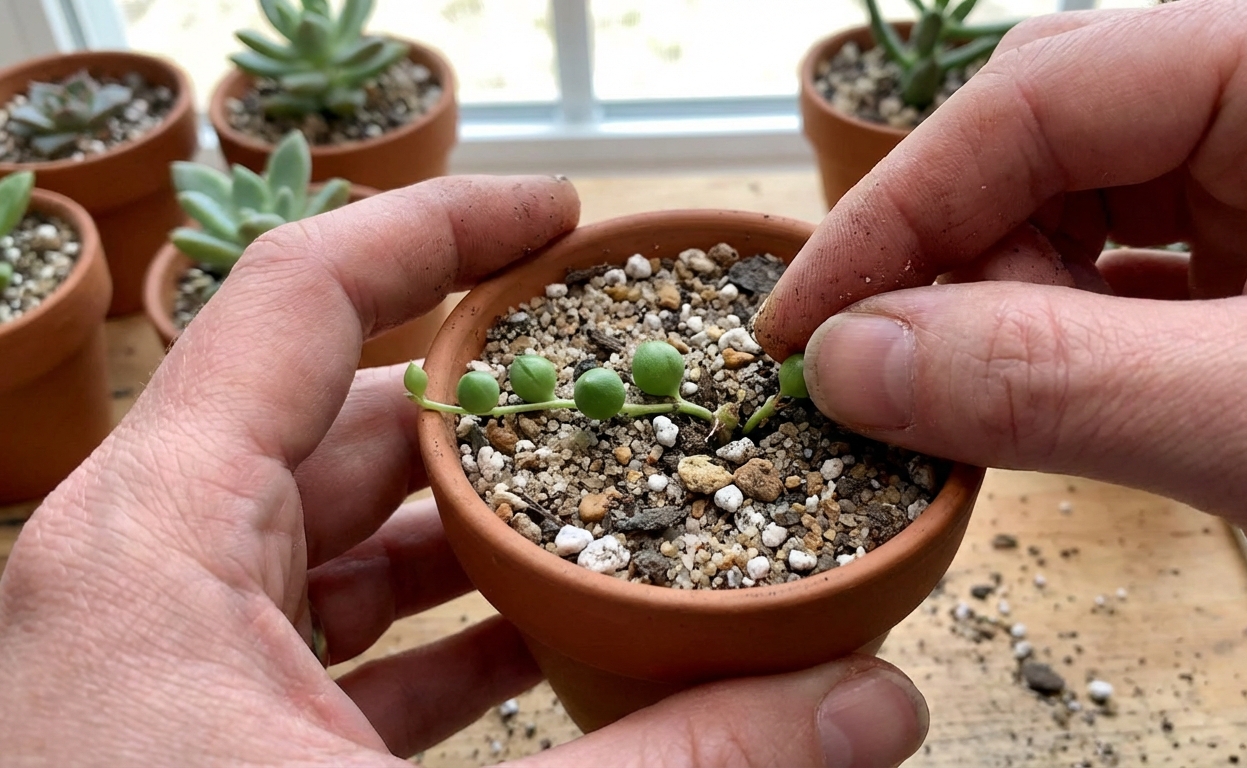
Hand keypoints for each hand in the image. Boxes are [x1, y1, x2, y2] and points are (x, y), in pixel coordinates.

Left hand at [0, 176, 927, 766]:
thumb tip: (876, 702)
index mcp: (148, 552)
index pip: (305, 303)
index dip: (444, 230)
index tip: (565, 217)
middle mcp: (138, 583)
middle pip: (344, 426)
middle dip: (501, 414)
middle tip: (637, 403)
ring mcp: (162, 670)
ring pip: (340, 545)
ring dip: (484, 537)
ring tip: (618, 526)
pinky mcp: (199, 746)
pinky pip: (329, 648)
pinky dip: (442, 641)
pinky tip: (544, 656)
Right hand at [756, 0, 1246, 663]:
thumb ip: (1046, 383)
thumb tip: (851, 359)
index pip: (1055, 93)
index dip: (903, 206)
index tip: (806, 313)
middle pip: (1058, 148)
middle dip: (952, 266)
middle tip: (868, 378)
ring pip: (1084, 223)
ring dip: (998, 319)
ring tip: (952, 409)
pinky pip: (1131, 294)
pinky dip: (1058, 357)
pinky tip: (1020, 412)